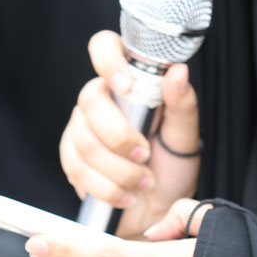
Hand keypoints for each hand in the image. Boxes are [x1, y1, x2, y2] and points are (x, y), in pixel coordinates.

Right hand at [58, 31, 200, 239]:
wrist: (158, 210)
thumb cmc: (172, 167)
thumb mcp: (185, 136)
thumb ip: (182, 105)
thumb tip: (178, 71)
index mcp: (127, 81)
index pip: (104, 46)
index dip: (108, 60)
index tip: (126, 86)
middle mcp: (100, 99)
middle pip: (89, 101)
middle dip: (120, 137)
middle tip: (145, 157)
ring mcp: (80, 128)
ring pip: (84, 142)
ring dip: (119, 171)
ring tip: (143, 182)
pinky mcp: (71, 158)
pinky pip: (77, 169)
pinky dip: (107, 188)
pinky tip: (126, 194)